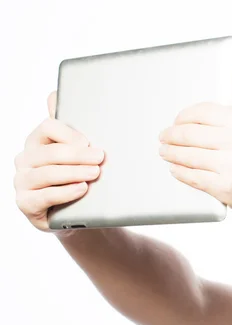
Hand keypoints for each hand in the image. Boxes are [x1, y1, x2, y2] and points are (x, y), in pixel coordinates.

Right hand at [13, 92, 104, 234]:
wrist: (76, 214)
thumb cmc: (76, 179)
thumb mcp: (79, 155)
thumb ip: (72, 129)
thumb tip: (55, 94)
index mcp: (38, 141)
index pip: (48, 127)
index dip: (69, 134)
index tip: (89, 141)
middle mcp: (26, 159)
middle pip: (50, 152)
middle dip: (77, 155)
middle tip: (100, 158)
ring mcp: (23, 181)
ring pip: (46, 173)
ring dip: (73, 172)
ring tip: (94, 174)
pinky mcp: (25, 203)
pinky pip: (44, 196)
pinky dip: (65, 192)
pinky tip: (81, 189)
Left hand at [158, 68, 231, 222]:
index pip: (201, 112)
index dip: (183, 116)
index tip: (177, 121)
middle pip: (189, 134)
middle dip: (171, 135)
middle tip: (164, 136)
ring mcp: (228, 166)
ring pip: (188, 156)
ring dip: (170, 153)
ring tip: (165, 151)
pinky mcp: (224, 188)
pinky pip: (193, 177)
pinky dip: (180, 172)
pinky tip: (175, 168)